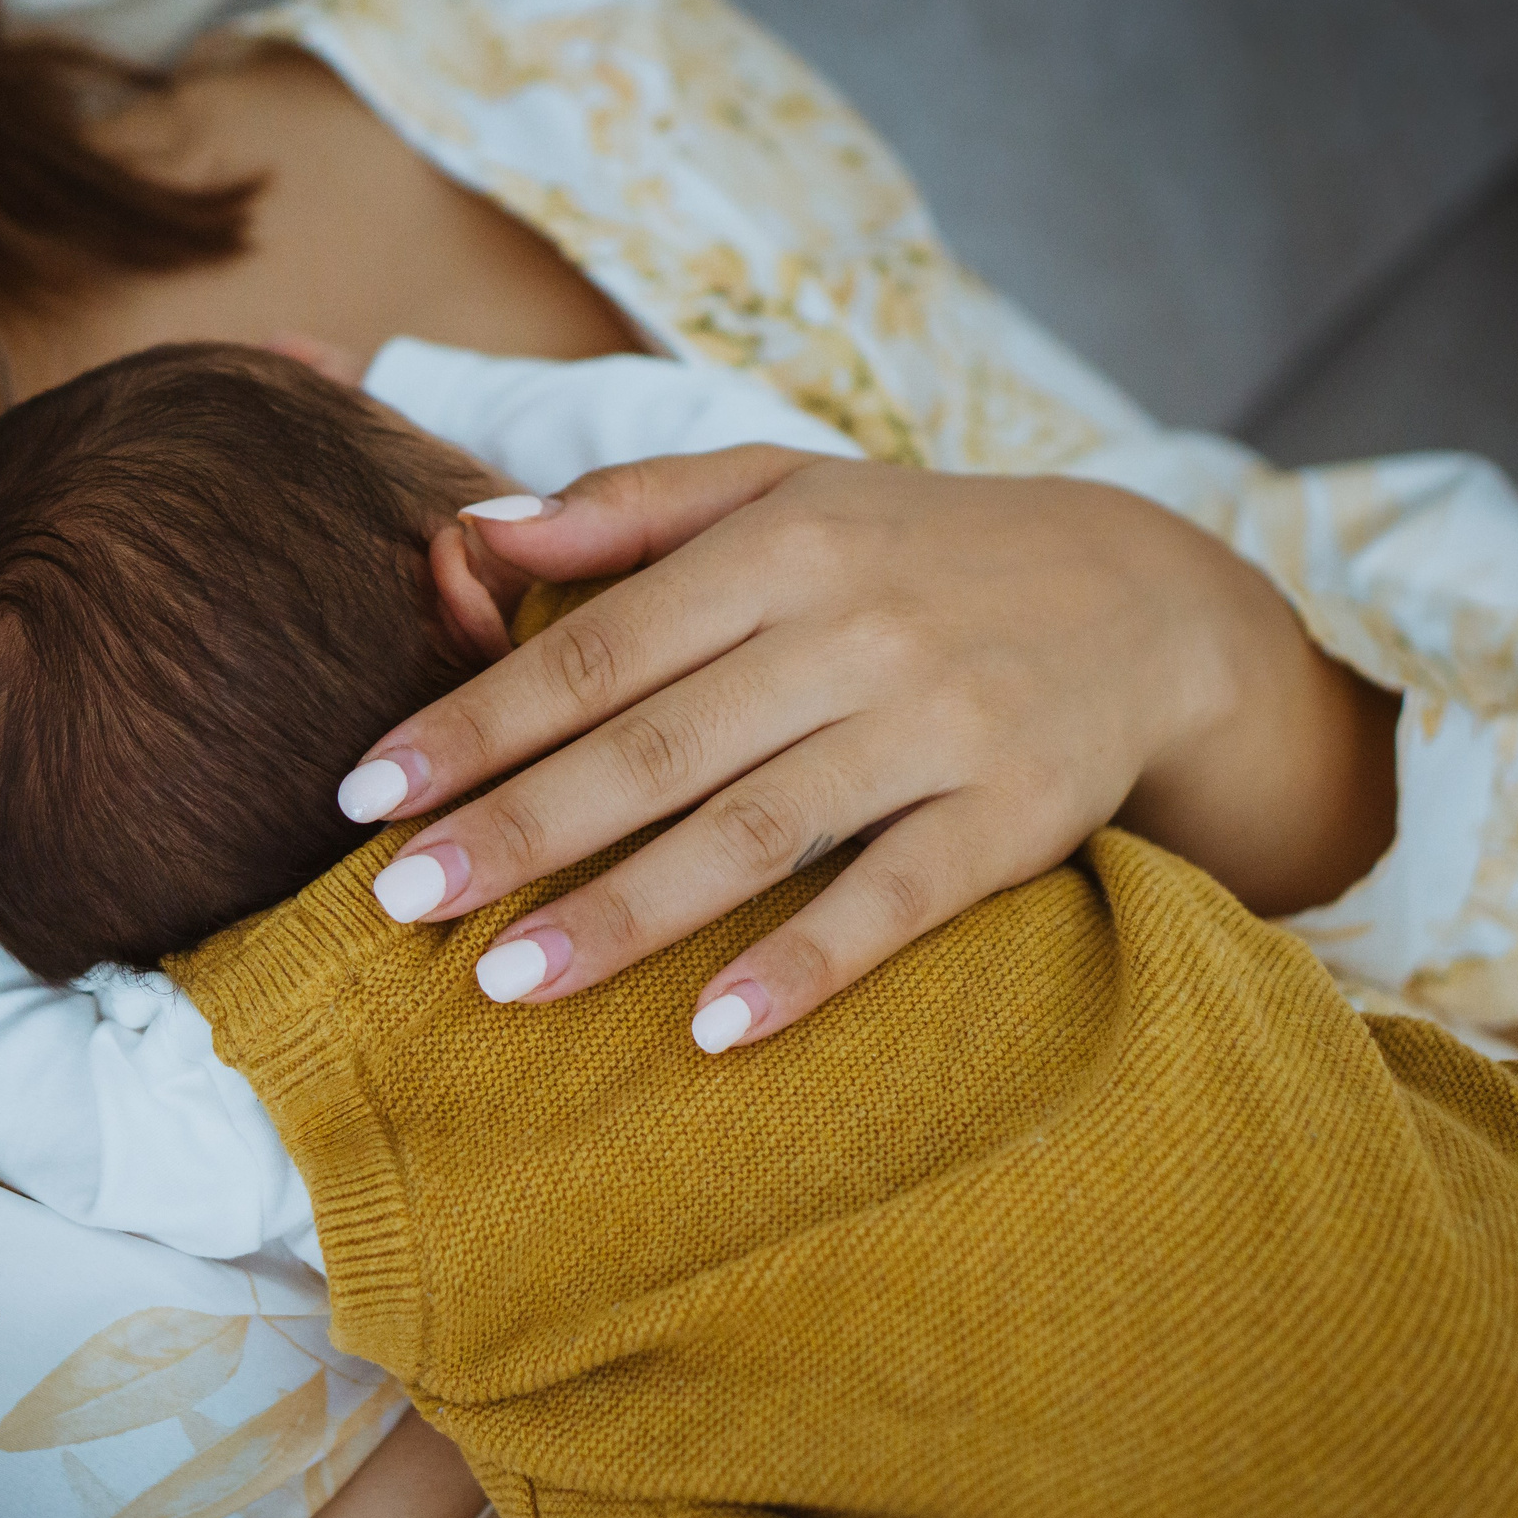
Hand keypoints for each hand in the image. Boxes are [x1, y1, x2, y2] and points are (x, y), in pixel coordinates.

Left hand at [336, 446, 1398, 1051]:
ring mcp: (938, 726)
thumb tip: (471, 534)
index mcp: (780, 547)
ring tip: (504, 981)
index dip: (476, 723)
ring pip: (755, 830)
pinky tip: (709, 1030)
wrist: (1151, 599)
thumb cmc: (921, 549)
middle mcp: (853, 630)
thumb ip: (631, 506)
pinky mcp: (1012, 818)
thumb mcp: (788, 487)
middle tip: (395, 901)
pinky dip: (805, 966)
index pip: (596, 650)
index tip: (367, 793)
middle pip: (654, 746)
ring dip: (625, 912)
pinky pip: (894, 902)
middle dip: (514, 828)